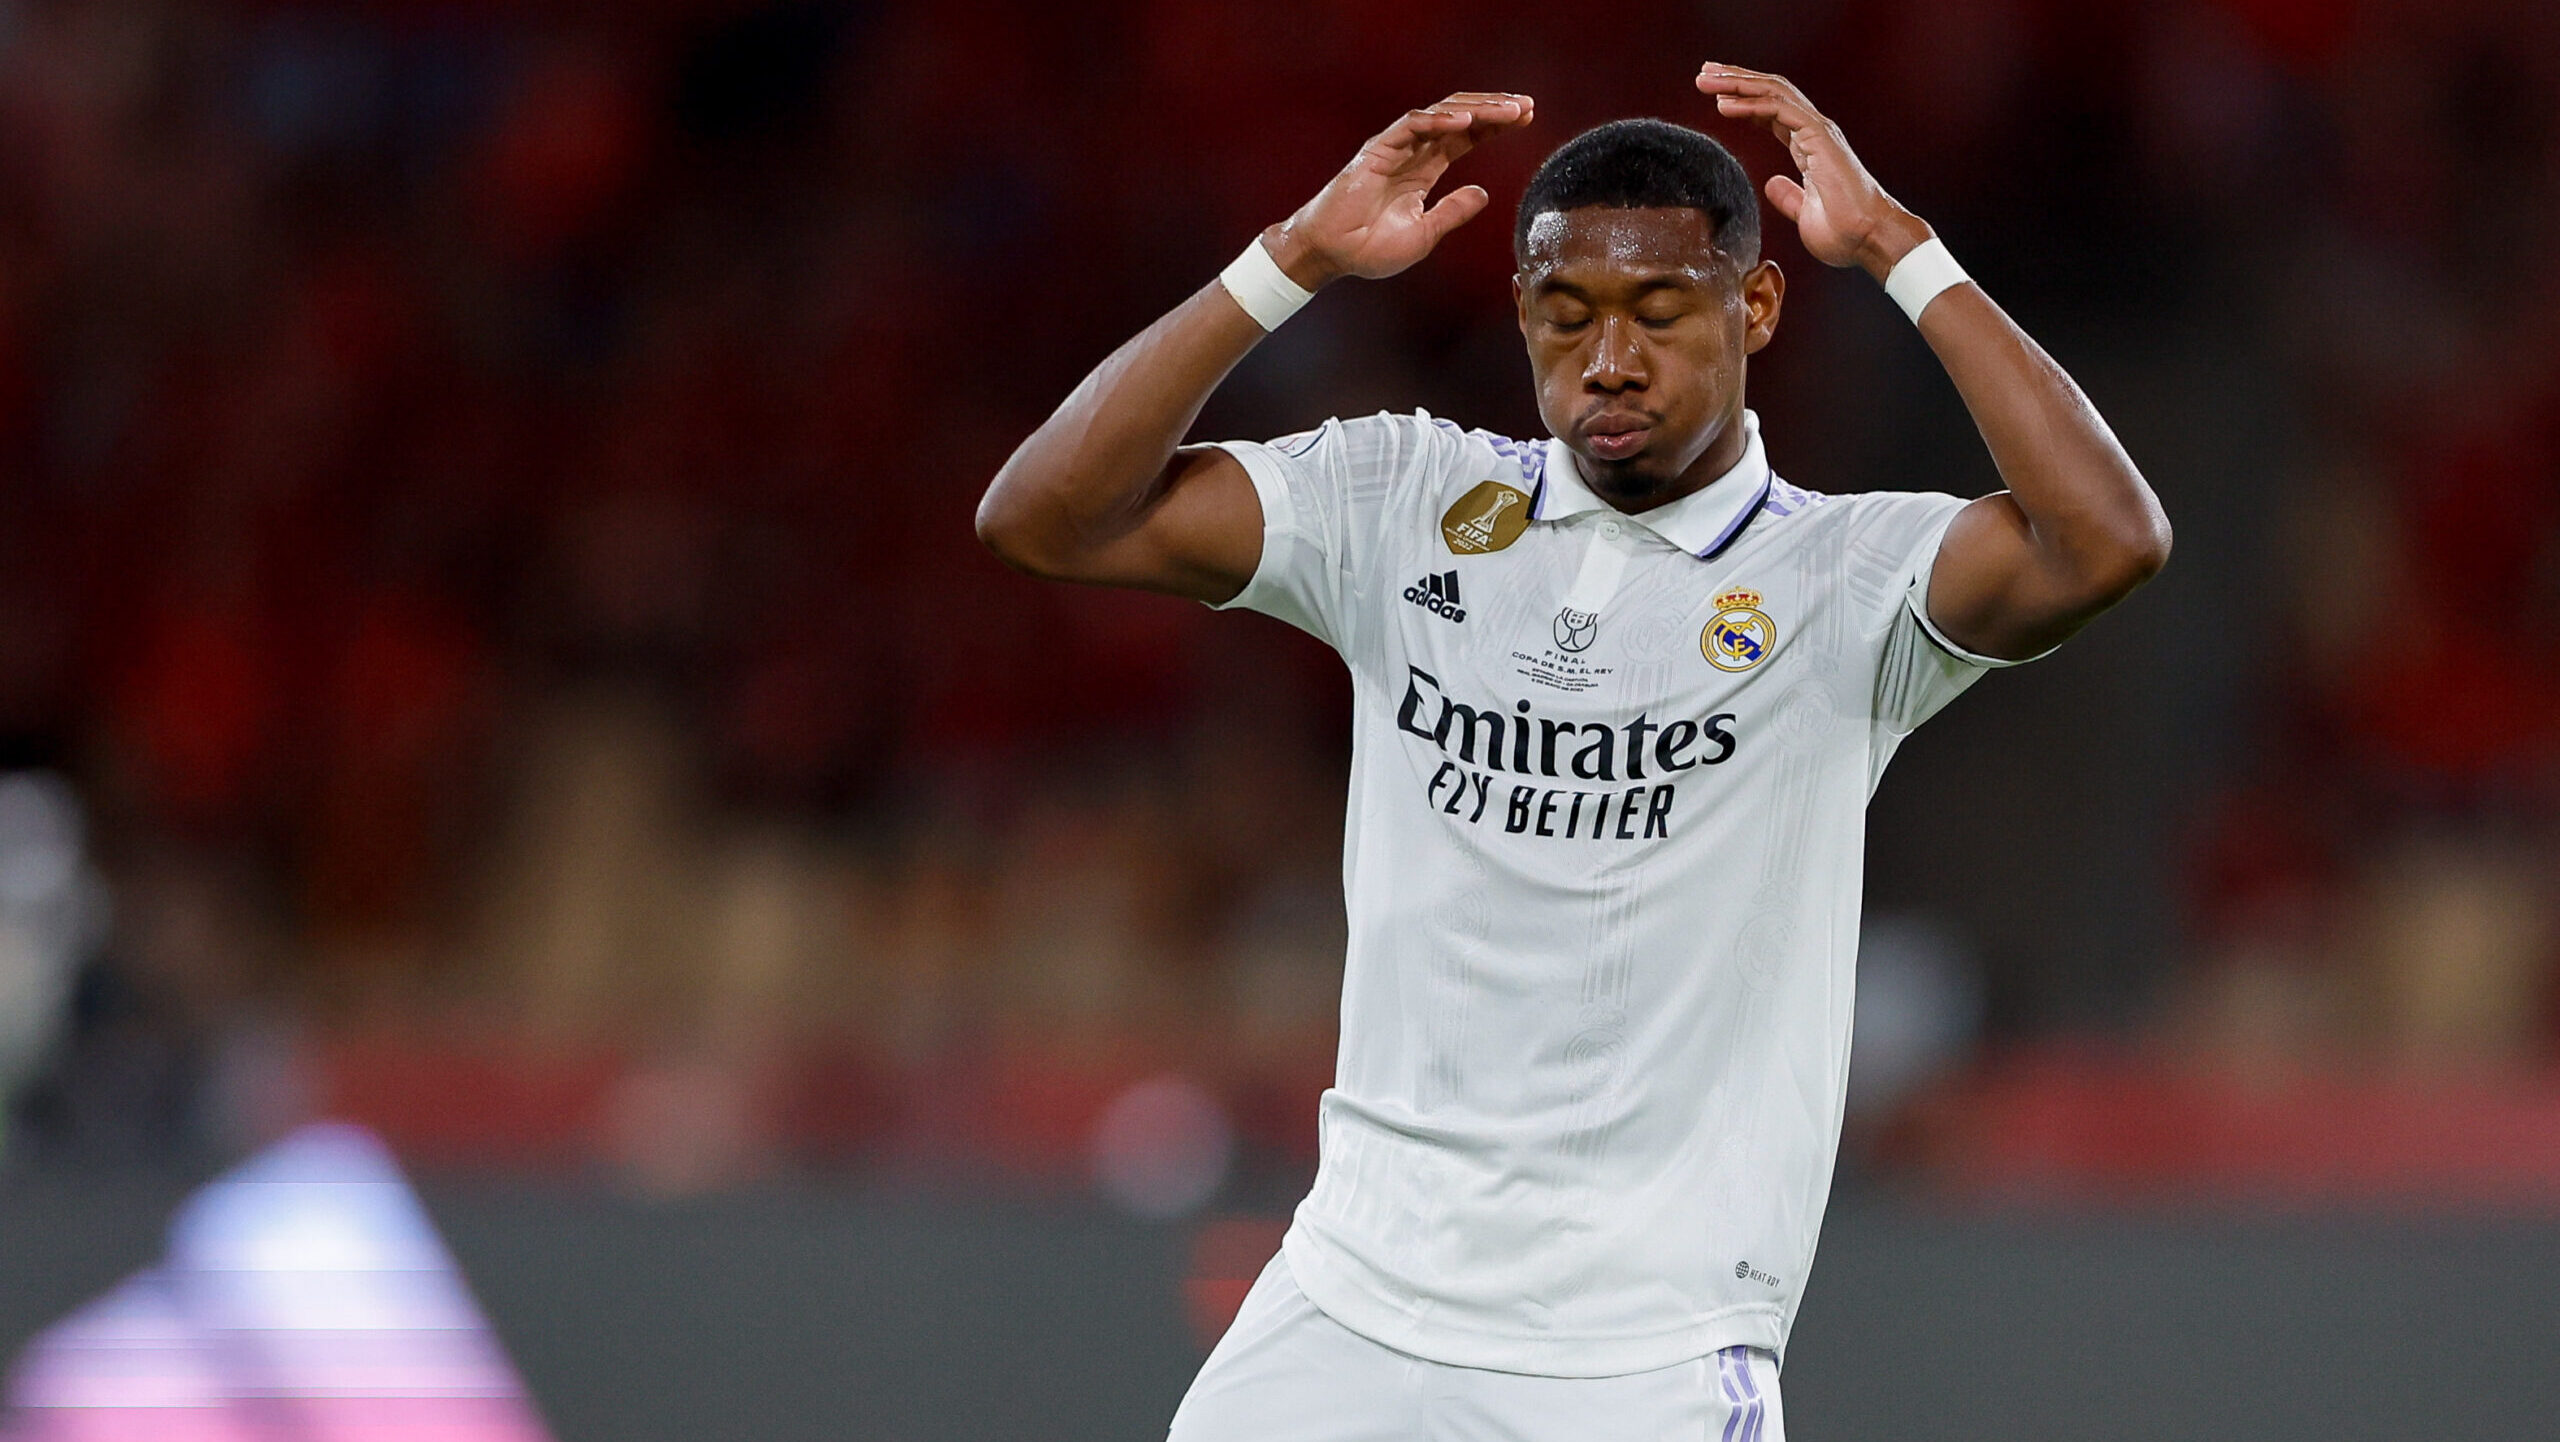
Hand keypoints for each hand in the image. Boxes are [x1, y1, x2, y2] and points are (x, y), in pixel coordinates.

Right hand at [1265, 93, 1534, 288]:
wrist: (1331, 255)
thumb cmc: (1369, 249)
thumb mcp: (1425, 234)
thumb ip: (1453, 212)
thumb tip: (1485, 194)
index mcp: (1424, 169)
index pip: (1467, 137)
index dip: (1496, 125)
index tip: (1527, 118)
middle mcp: (1412, 152)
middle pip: (1460, 118)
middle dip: (1495, 109)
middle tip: (1528, 106)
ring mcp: (1395, 147)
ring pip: (1441, 115)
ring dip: (1477, 109)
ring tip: (1509, 110)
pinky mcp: (1377, 150)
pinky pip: (1412, 126)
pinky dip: (1439, 121)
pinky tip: (1467, 121)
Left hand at [1694, 65, 1927, 280]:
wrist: (1868, 238)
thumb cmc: (1844, 232)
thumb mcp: (1805, 213)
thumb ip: (1789, 197)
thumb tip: (1771, 184)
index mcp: (1809, 145)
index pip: (1771, 111)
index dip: (1743, 99)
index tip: (1715, 94)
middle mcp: (1813, 131)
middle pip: (1769, 92)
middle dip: (1735, 79)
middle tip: (1703, 72)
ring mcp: (1818, 131)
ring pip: (1773, 92)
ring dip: (1736, 83)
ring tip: (1704, 78)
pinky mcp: (1819, 137)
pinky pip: (1779, 110)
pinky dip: (1750, 104)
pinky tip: (1723, 104)